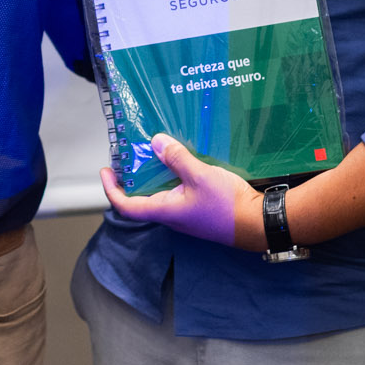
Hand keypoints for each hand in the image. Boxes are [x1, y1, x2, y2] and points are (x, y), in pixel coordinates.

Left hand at [100, 133, 264, 250]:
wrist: (258, 221)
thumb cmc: (228, 205)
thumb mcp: (200, 175)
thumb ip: (177, 159)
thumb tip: (155, 142)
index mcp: (165, 210)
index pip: (127, 206)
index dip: (111, 189)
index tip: (106, 170)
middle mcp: (172, 214)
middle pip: (143, 197)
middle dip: (133, 176)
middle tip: (130, 154)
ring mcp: (186, 212)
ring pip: (162, 192)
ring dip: (155, 173)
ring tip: (153, 150)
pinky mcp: (199, 207)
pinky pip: (178, 190)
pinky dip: (173, 174)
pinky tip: (180, 159)